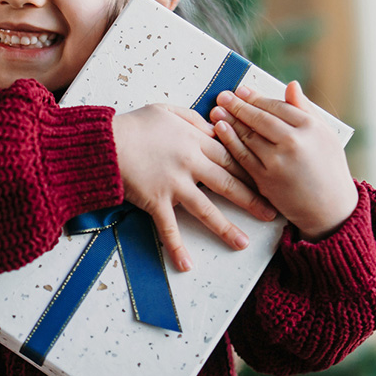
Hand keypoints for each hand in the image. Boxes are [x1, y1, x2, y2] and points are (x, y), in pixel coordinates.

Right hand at [113, 104, 277, 270]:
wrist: (105, 142)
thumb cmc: (133, 125)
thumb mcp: (166, 110)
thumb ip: (192, 118)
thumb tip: (212, 126)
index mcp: (194, 140)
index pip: (231, 156)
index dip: (251, 168)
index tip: (267, 179)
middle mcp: (189, 163)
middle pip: (228, 183)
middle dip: (252, 199)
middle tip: (270, 212)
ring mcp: (173, 184)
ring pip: (206, 209)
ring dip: (226, 228)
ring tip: (243, 243)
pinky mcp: (155, 201)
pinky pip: (168, 228)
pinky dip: (176, 248)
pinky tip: (186, 265)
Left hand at [210, 81, 357, 240]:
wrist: (330, 209)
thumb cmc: (329, 168)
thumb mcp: (326, 134)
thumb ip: (306, 109)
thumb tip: (291, 85)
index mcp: (310, 127)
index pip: (277, 106)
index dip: (256, 98)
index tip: (242, 90)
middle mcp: (294, 142)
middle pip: (259, 119)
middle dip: (238, 105)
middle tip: (223, 95)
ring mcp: (277, 161)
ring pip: (248, 136)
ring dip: (230, 121)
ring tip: (217, 109)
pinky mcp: (265, 179)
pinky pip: (242, 156)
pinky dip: (229, 141)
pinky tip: (220, 129)